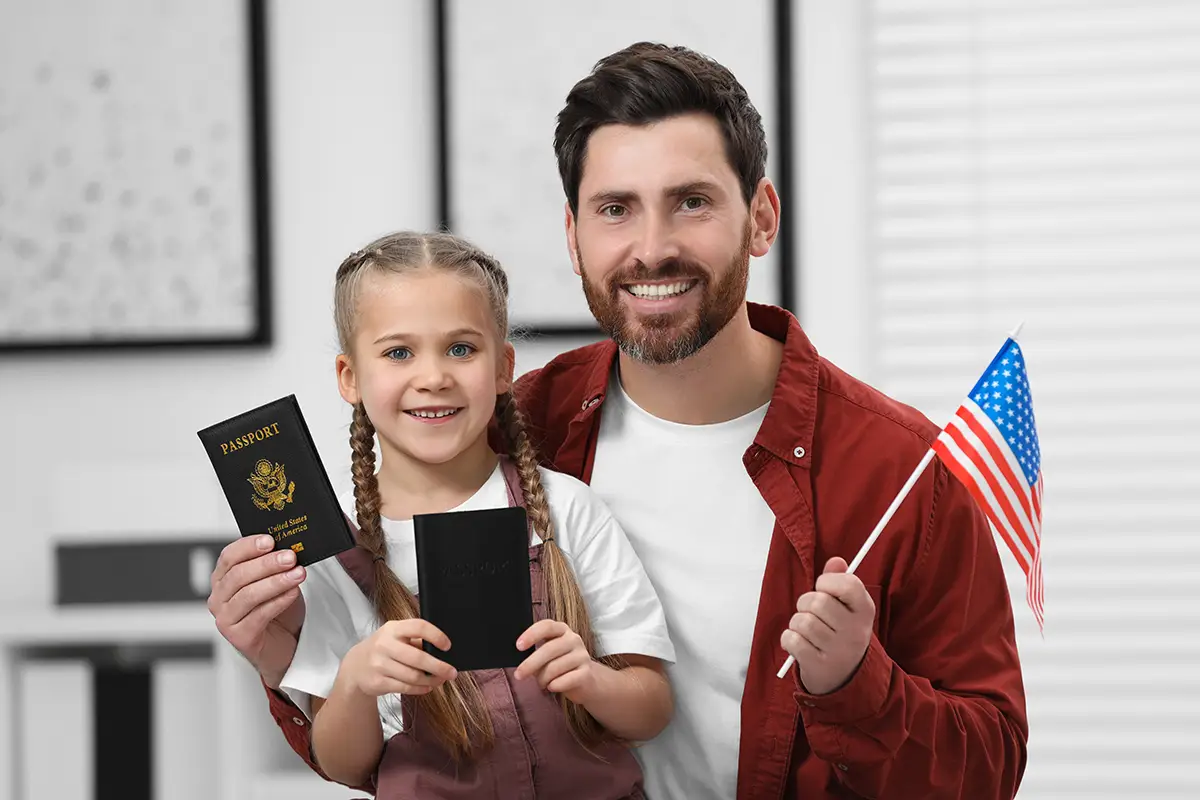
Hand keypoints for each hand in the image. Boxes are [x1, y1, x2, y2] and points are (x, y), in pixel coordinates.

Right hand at [209, 535, 307, 687]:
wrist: (283, 644)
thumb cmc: (277, 610)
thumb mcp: (274, 581)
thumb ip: (274, 565)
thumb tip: (287, 547)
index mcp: (223, 579)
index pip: (228, 557)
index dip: (248, 546)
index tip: (269, 540)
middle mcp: (219, 599)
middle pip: (238, 575)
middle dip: (267, 563)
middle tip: (290, 557)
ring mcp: (226, 619)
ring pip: (248, 595)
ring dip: (276, 581)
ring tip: (297, 574)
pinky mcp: (239, 637)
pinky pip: (259, 615)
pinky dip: (278, 601)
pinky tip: (293, 593)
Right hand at [340, 619, 457, 697]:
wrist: (355, 666)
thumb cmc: (383, 648)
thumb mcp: (395, 636)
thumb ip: (415, 640)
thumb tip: (442, 653)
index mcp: (393, 629)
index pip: (419, 627)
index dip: (436, 635)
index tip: (447, 646)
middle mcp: (385, 645)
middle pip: (418, 658)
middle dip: (439, 667)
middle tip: (452, 672)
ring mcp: (379, 664)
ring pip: (413, 676)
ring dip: (431, 680)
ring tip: (440, 680)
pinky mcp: (378, 682)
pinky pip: (405, 687)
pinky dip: (420, 689)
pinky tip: (426, 687)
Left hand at [513, 620, 595, 701]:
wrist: (586, 679)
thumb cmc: (560, 664)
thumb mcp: (548, 654)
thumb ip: (535, 652)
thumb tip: (519, 661)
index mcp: (562, 630)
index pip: (546, 627)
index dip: (531, 635)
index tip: (518, 646)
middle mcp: (573, 639)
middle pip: (548, 649)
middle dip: (530, 664)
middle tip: (519, 675)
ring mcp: (582, 655)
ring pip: (554, 668)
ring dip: (542, 679)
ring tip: (542, 683)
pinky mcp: (586, 672)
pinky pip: (565, 680)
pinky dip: (554, 685)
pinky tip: (552, 686)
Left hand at [781, 557, 874, 695]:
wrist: (844, 677)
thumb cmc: (840, 632)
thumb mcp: (847, 607)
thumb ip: (840, 581)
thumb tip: (836, 560)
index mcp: (865, 611)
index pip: (848, 584)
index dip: (827, 581)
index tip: (823, 588)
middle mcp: (856, 631)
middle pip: (818, 601)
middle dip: (805, 603)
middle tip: (810, 612)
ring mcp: (839, 650)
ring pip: (802, 621)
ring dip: (796, 623)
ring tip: (806, 630)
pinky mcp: (819, 665)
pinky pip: (792, 640)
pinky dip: (789, 639)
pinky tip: (799, 643)